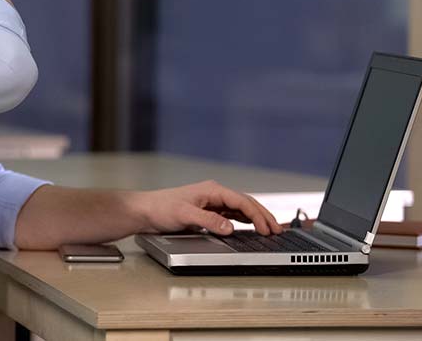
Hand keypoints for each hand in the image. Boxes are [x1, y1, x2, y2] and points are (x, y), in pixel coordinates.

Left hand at [129, 180, 281, 235]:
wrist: (144, 211)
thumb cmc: (160, 208)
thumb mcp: (185, 215)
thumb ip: (209, 221)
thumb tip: (230, 228)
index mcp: (212, 190)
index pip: (242, 201)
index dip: (257, 215)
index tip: (267, 229)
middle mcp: (213, 194)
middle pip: (245, 203)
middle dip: (263, 216)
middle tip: (277, 230)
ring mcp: (211, 202)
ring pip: (240, 209)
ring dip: (255, 218)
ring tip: (269, 229)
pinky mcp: (206, 211)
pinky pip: (231, 215)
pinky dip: (244, 221)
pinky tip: (250, 227)